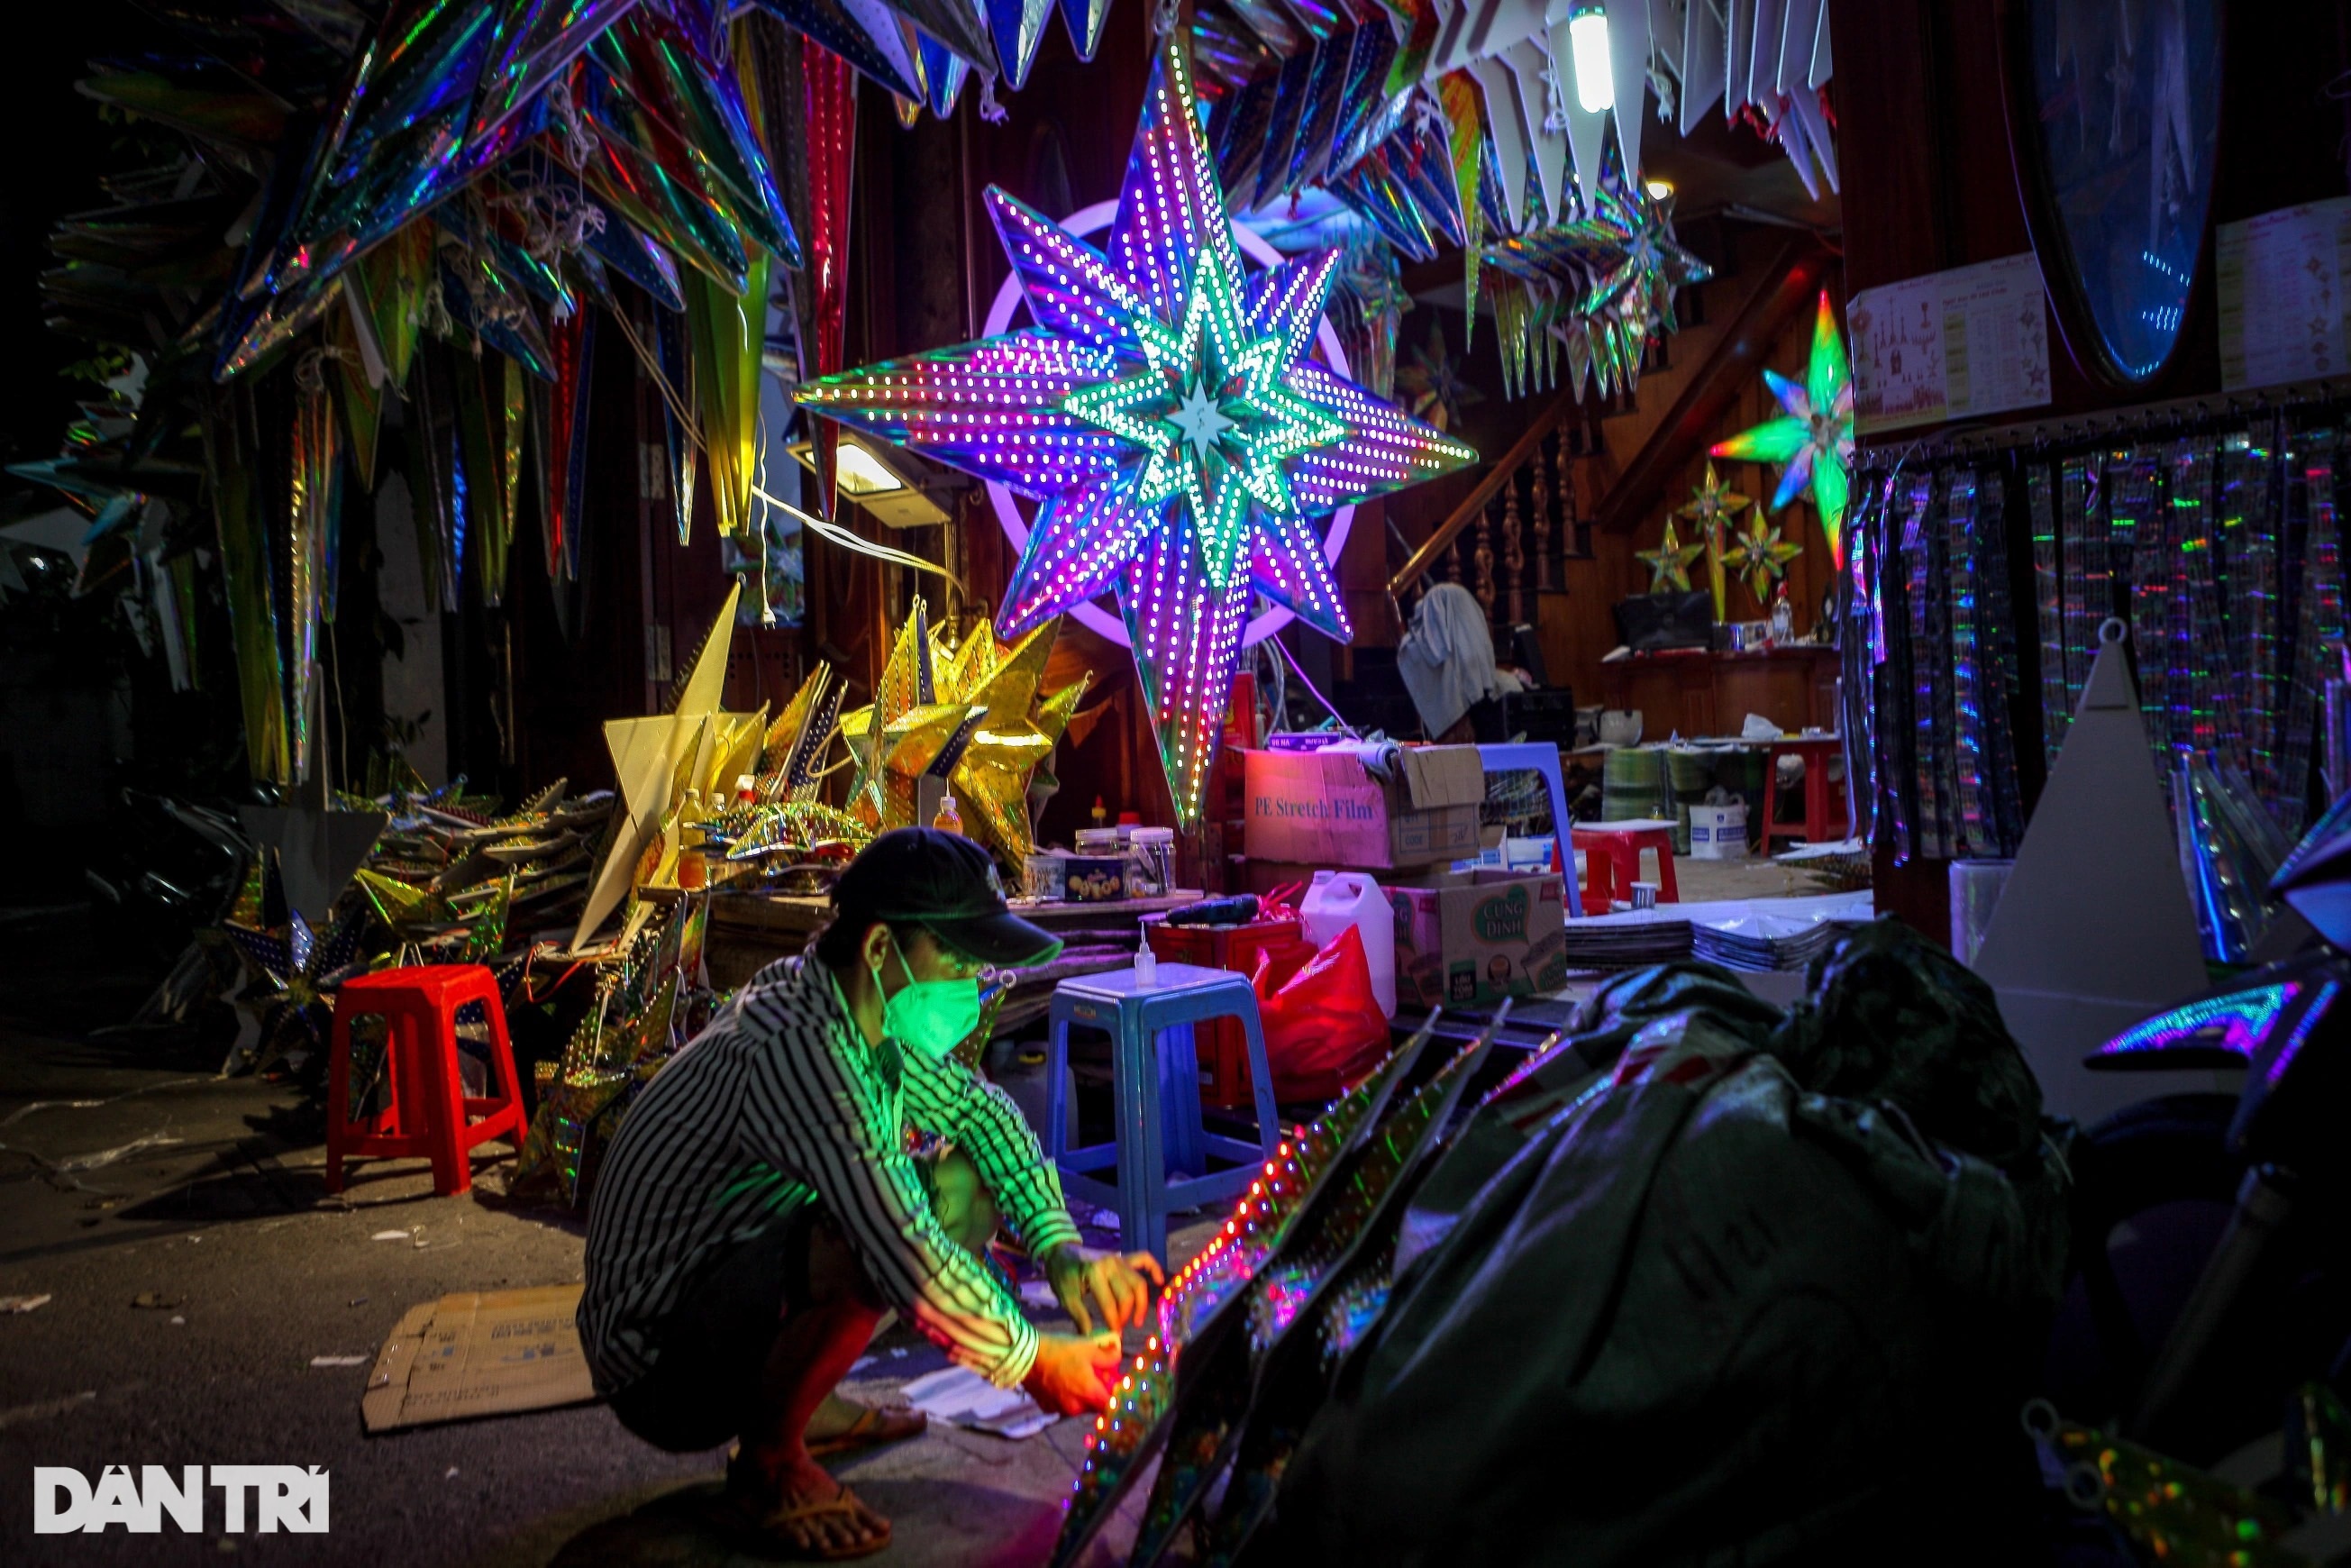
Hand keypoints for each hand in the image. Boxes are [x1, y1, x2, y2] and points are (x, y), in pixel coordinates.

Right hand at [1023, 1331, 1122, 1414]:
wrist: (1026, 1356)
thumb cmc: (1060, 1350)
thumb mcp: (1089, 1348)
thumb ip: (1108, 1356)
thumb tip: (1117, 1358)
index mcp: (1089, 1394)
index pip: (1111, 1405)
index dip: (1115, 1395)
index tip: (1112, 1383)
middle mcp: (1076, 1408)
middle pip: (1095, 1405)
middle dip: (1097, 1392)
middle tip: (1093, 1374)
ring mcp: (1060, 1409)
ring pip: (1078, 1406)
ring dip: (1080, 1395)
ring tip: (1074, 1375)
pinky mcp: (1047, 1407)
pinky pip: (1062, 1405)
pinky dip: (1065, 1396)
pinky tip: (1060, 1381)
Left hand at [1045, 1243, 1165, 1335]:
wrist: (1061, 1252)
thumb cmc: (1062, 1275)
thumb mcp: (1067, 1298)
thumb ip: (1081, 1317)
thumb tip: (1093, 1339)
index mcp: (1095, 1273)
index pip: (1110, 1303)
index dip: (1113, 1322)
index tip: (1114, 1335)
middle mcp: (1111, 1264)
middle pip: (1128, 1295)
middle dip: (1126, 1315)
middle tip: (1120, 1328)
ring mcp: (1119, 1259)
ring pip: (1138, 1283)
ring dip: (1140, 1303)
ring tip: (1136, 1319)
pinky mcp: (1123, 1257)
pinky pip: (1143, 1259)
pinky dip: (1153, 1268)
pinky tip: (1159, 1281)